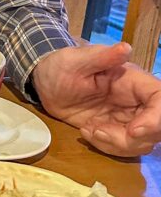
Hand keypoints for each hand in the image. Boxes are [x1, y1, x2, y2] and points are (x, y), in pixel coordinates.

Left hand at [33, 42, 160, 156]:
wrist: (46, 83)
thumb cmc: (63, 66)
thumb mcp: (76, 59)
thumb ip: (101, 57)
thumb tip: (125, 48)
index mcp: (133, 81)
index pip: (160, 99)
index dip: (156, 118)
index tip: (133, 131)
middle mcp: (137, 102)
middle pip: (156, 127)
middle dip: (132, 139)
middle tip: (98, 131)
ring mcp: (128, 118)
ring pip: (141, 142)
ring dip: (116, 144)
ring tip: (88, 130)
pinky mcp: (115, 131)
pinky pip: (123, 148)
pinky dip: (105, 146)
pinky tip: (85, 132)